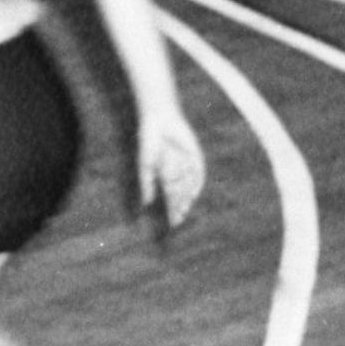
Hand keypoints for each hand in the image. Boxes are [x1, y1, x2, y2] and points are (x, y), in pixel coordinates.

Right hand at [137, 110, 204, 226]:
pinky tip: (193, 194)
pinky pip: (199, 173)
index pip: (171, 197)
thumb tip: (146, 204)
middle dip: (179, 208)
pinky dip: (196, 183)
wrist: (159, 121)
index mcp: (166, 175)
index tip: (173, 224)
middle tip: (179, 220)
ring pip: (190, 186)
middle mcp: (179, 172)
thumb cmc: (149, 142)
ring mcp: (188, 165)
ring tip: (184, 209)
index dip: (172, 211)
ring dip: (186, 198)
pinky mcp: (196, 156)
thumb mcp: (145, 165)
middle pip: (181, 195)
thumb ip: (146, 184)